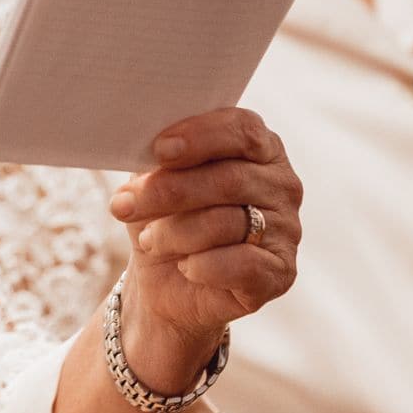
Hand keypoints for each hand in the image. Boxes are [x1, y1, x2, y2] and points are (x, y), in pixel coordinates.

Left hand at [108, 108, 302, 390]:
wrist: (166, 282)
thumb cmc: (163, 217)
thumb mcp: (153, 180)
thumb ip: (159, 159)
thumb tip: (141, 149)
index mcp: (259, 147)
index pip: (242, 129)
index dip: (201, 136)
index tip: (159, 150)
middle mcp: (281, 184)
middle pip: (230, 179)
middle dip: (169, 191)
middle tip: (125, 205)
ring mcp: (287, 229)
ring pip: (228, 222)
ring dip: (175, 232)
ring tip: (148, 240)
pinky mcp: (281, 272)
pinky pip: (243, 265)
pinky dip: (203, 266)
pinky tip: (184, 266)